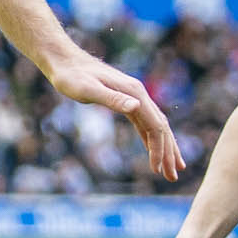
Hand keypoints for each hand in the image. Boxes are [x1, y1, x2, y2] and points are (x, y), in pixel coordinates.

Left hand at [46, 49, 183, 182]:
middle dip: (168, 153)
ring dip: (163, 147)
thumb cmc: (72, 76)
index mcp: (135, 93)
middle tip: (173, 176)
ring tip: (171, 168)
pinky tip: (153, 149)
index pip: (155, 126)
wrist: (64, 61)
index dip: (159, 149)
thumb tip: (136, 107)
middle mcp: (138, 95)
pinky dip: (150, 137)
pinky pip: (143, 123)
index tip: (158, 170)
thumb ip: (112, 99)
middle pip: (161, 127)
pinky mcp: (124, 100)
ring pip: (155, 125)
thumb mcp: (88, 89)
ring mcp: (133, 97)